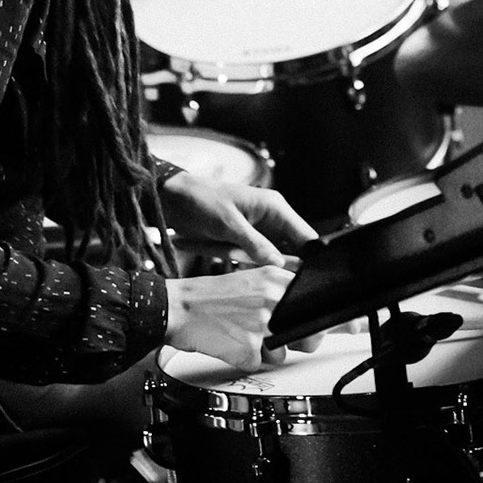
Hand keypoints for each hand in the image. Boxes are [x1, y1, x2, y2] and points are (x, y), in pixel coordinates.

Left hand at [157, 171, 314, 269]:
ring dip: (265, 267)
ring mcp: (259, 232)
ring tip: (252, 271)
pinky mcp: (246, 242)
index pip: (305, 235)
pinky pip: (257, 260)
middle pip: (294, 251)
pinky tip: (243, 269)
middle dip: (287, 267)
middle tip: (280, 283)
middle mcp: (272, 220)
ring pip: (275, 258)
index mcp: (275, 208)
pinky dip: (250, 266)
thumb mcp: (228, 224)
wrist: (172, 199)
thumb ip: (255, 244)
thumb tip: (279, 263)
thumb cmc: (201, 201)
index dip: (310, 257)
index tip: (307, 278)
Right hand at [164, 267, 295, 372]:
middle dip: (289, 341)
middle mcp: (271, 298)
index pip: (313, 301)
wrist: (176, 308)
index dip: (307, 319)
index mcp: (274, 279)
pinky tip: (230, 344)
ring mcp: (261, 323)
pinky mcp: (248, 347)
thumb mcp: (249, 282)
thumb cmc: (208, 298)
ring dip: (263, 354)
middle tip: (267, 336)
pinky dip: (244, 361)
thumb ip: (278, 295)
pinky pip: (257, 364)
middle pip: (303, 332)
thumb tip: (305, 317)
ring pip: (281, 353)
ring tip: (241, 337)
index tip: (301, 324)